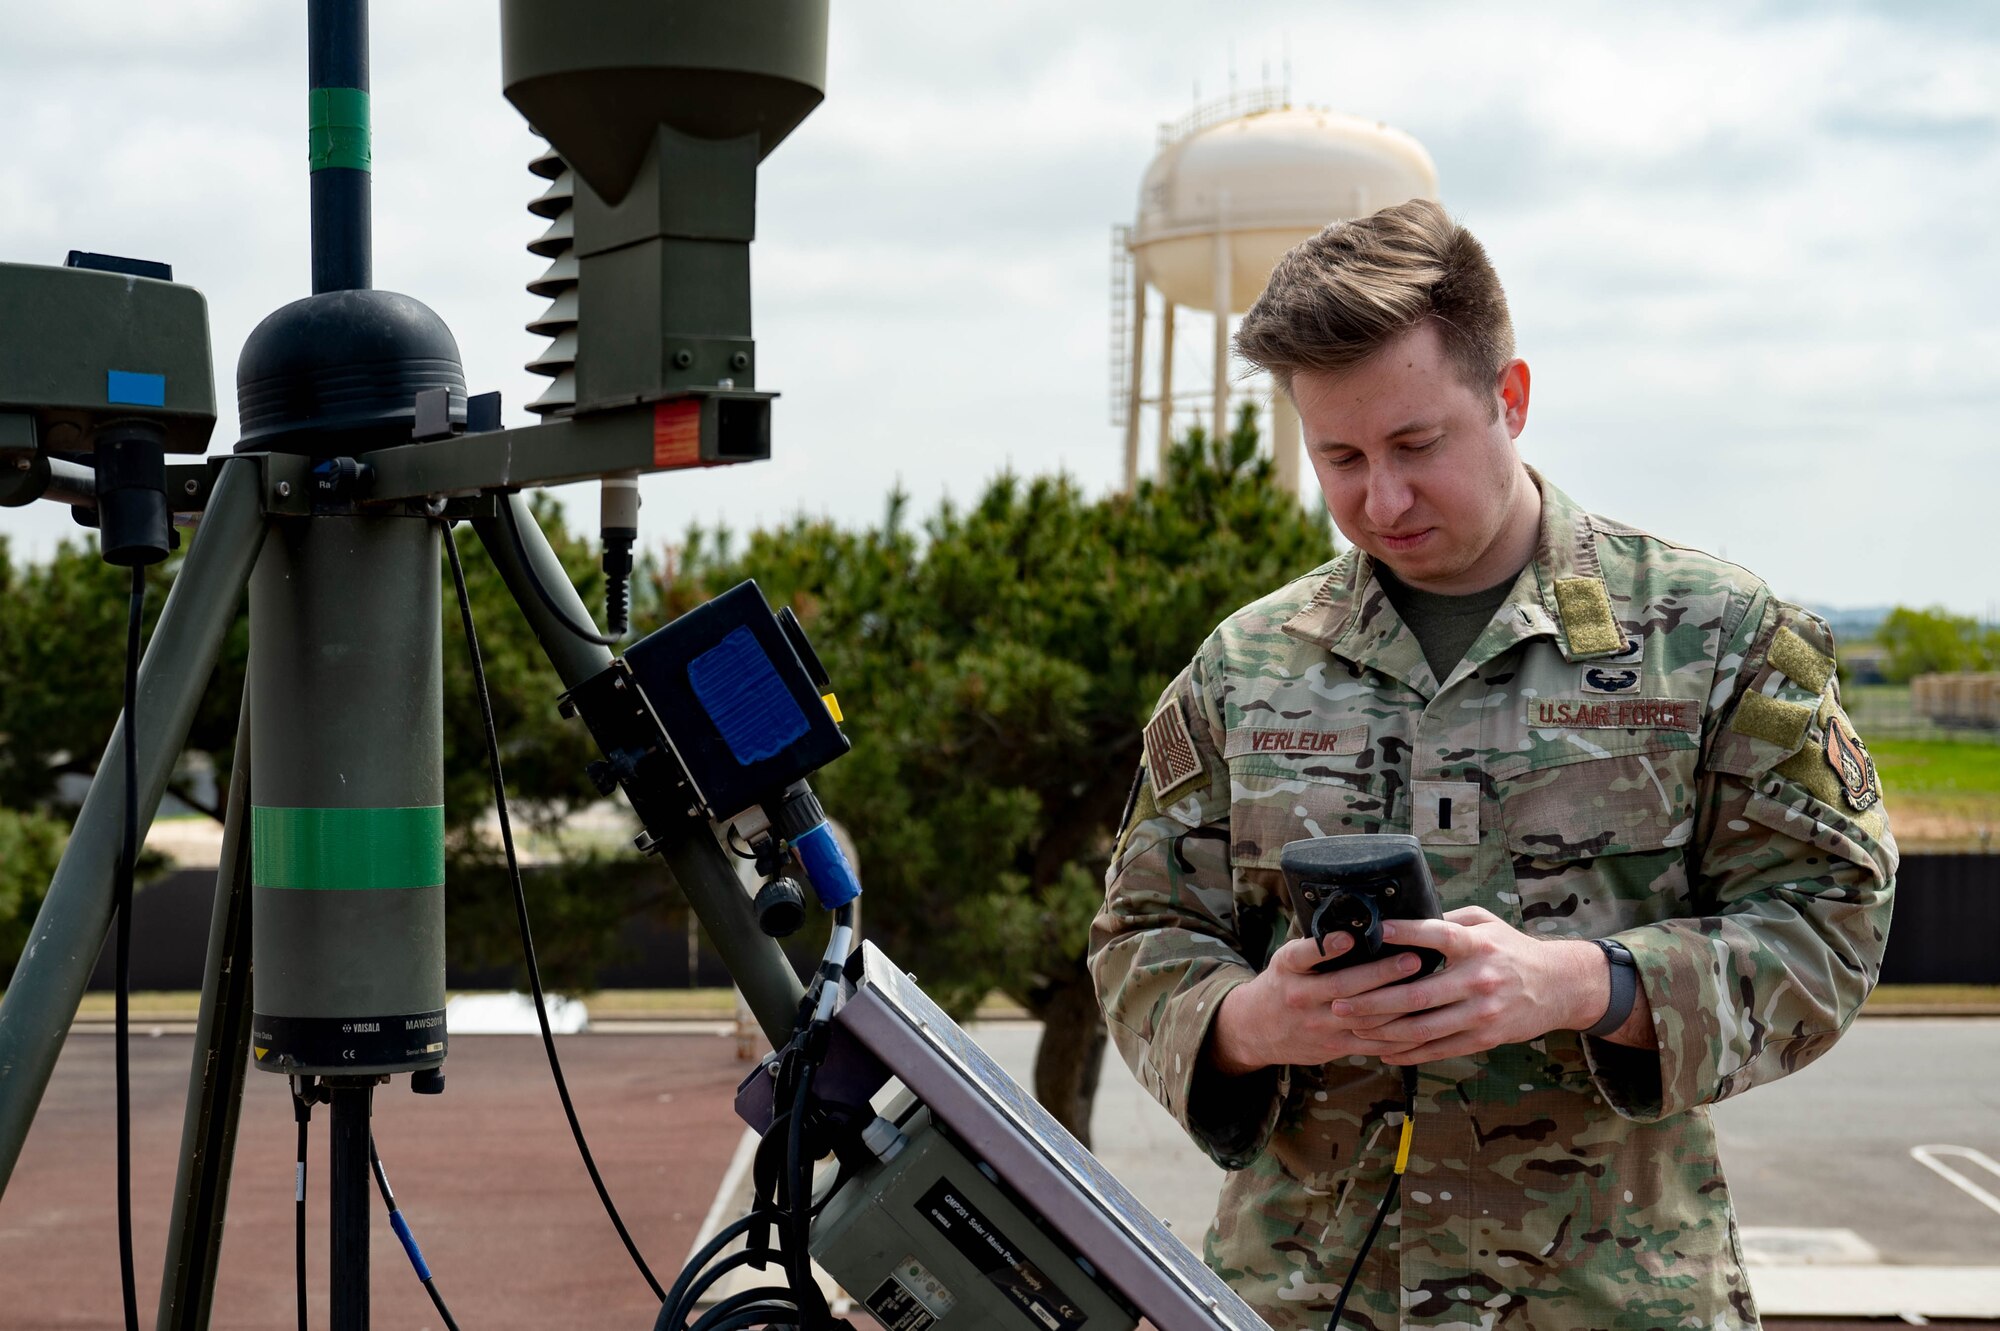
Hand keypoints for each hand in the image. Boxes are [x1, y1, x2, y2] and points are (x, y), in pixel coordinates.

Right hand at [1204, 932, 1431, 1075]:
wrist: (1257, 1029)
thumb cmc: (1283, 984)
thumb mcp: (1286, 960)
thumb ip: (1315, 946)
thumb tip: (1357, 920)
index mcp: (1288, 969)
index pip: (1303, 955)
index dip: (1326, 947)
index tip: (1349, 937)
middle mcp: (1301, 996)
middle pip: (1342, 986)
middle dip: (1380, 973)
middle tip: (1411, 959)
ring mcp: (1318, 1024)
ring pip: (1361, 1016)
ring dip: (1394, 1003)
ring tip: (1423, 988)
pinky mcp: (1332, 1046)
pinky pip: (1368, 1041)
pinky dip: (1394, 1033)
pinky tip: (1416, 1021)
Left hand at [1325, 906, 1608, 1062]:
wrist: (1559, 987)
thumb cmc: (1512, 949)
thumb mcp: (1486, 923)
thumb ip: (1448, 921)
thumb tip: (1404, 918)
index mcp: (1477, 945)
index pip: (1436, 936)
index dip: (1404, 933)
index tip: (1373, 932)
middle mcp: (1479, 980)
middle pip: (1417, 994)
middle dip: (1373, 1000)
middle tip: (1340, 1001)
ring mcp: (1481, 1013)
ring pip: (1423, 1028)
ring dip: (1383, 1031)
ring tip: (1354, 1028)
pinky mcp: (1484, 1038)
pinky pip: (1439, 1049)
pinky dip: (1408, 1052)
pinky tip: (1383, 1051)